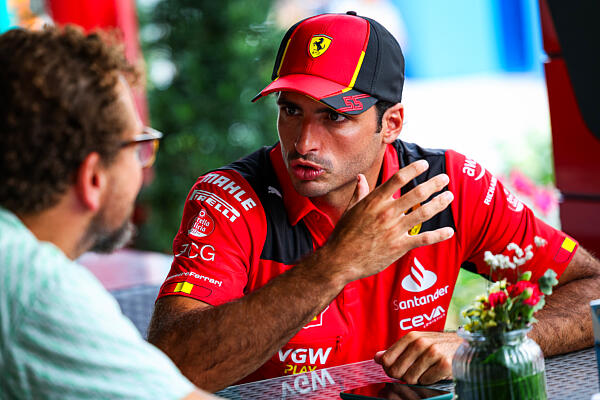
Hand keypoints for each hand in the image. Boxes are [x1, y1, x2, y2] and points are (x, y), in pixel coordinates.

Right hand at [324, 160, 453, 282]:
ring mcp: (394, 230)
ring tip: (449, 196)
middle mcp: (386, 213)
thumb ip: (359, 193)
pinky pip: (424, 239)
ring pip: (424, 213)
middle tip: (445, 178)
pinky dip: (439, 235)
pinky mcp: (399, 246)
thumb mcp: (349, 210)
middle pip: (417, 193)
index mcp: (374, 201)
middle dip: (434, 184)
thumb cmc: (343, 235)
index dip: (414, 169)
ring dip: (440, 203)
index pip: (398, 178)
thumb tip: (360, 177)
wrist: (340, 260)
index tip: (424, 164)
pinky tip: (450, 231)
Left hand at [374, 331, 461, 384]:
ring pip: (410, 378)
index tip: (396, 370)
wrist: (464, 346)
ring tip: (425, 370)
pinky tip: (435, 373)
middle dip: (402, 376)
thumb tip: (377, 357)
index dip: (388, 368)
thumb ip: (396, 350)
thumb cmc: (438, 345)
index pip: (386, 359)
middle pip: (396, 371)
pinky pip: (426, 381)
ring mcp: (433, 353)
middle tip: (413, 372)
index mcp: (411, 336)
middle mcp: (421, 343)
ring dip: (417, 379)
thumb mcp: (416, 342)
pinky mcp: (444, 364)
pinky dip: (429, 381)